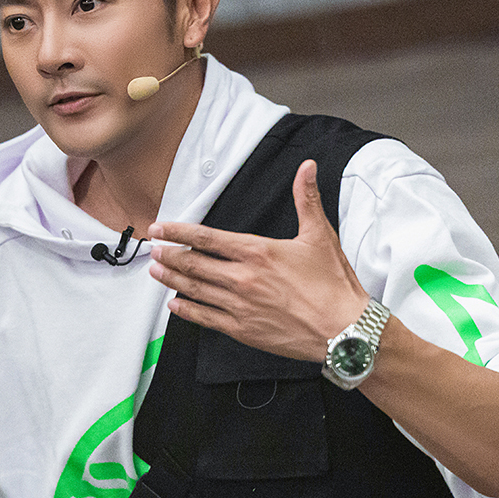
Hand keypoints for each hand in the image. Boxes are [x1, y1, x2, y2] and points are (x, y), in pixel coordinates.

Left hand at [148, 160, 367, 361]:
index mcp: (257, 252)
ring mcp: (240, 306)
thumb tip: (307, 168)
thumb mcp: (320, 235)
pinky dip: (187, 310)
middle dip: (169, 255)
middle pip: (194, 263)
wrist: (344, 330)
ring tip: (156, 271)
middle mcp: (243, 278)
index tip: (161, 228)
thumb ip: (306, 199)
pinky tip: (175, 304)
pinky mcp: (242, 329)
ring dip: (172, 279)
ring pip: (195, 289)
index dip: (178, 231)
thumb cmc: (333, 285)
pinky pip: (205, 318)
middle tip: (154, 249)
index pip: (206, 238)